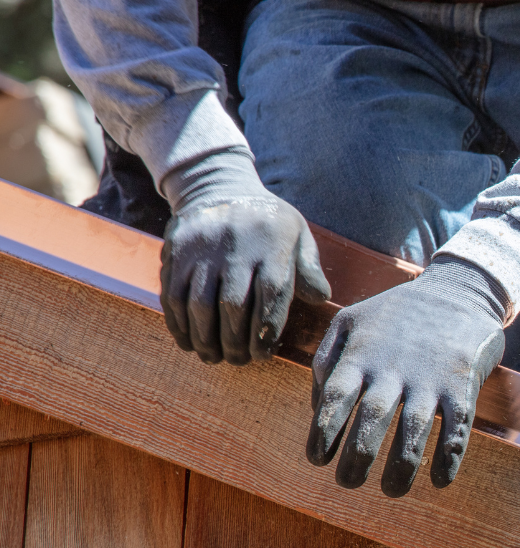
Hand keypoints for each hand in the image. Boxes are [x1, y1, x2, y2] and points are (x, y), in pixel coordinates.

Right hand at [160, 149, 329, 364]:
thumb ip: (309, 268)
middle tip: (239, 361)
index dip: (265, 331)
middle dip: (235, 341)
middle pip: (232, 305)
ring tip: (214, 357)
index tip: (263, 355)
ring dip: (205, 338)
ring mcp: (202, 249)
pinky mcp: (176, 250)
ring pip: (199, 303)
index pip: (271, 296)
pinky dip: (179, 323)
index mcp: (271, 245)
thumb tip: (320, 299)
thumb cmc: (268, 222)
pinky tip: (189, 341)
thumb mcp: (298, 234)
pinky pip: (172, 294)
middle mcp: (235, 246)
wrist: (218, 185)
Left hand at [306, 259, 506, 496]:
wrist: (460, 291)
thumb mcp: (350, 321)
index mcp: (361, 355)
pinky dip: (448, 457)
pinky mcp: (462, 385)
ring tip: (392, 491)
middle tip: (348, 483)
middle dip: (357, 457)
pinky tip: (439, 480)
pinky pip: (457, 427)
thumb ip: (326, 361)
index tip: (318, 460)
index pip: (336, 399)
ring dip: (402, 466)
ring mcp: (430, 377)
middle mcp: (394, 368)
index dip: (324, 433)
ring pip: (413, 429)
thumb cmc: (397, 314)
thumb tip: (316, 409)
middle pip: (371, 418)